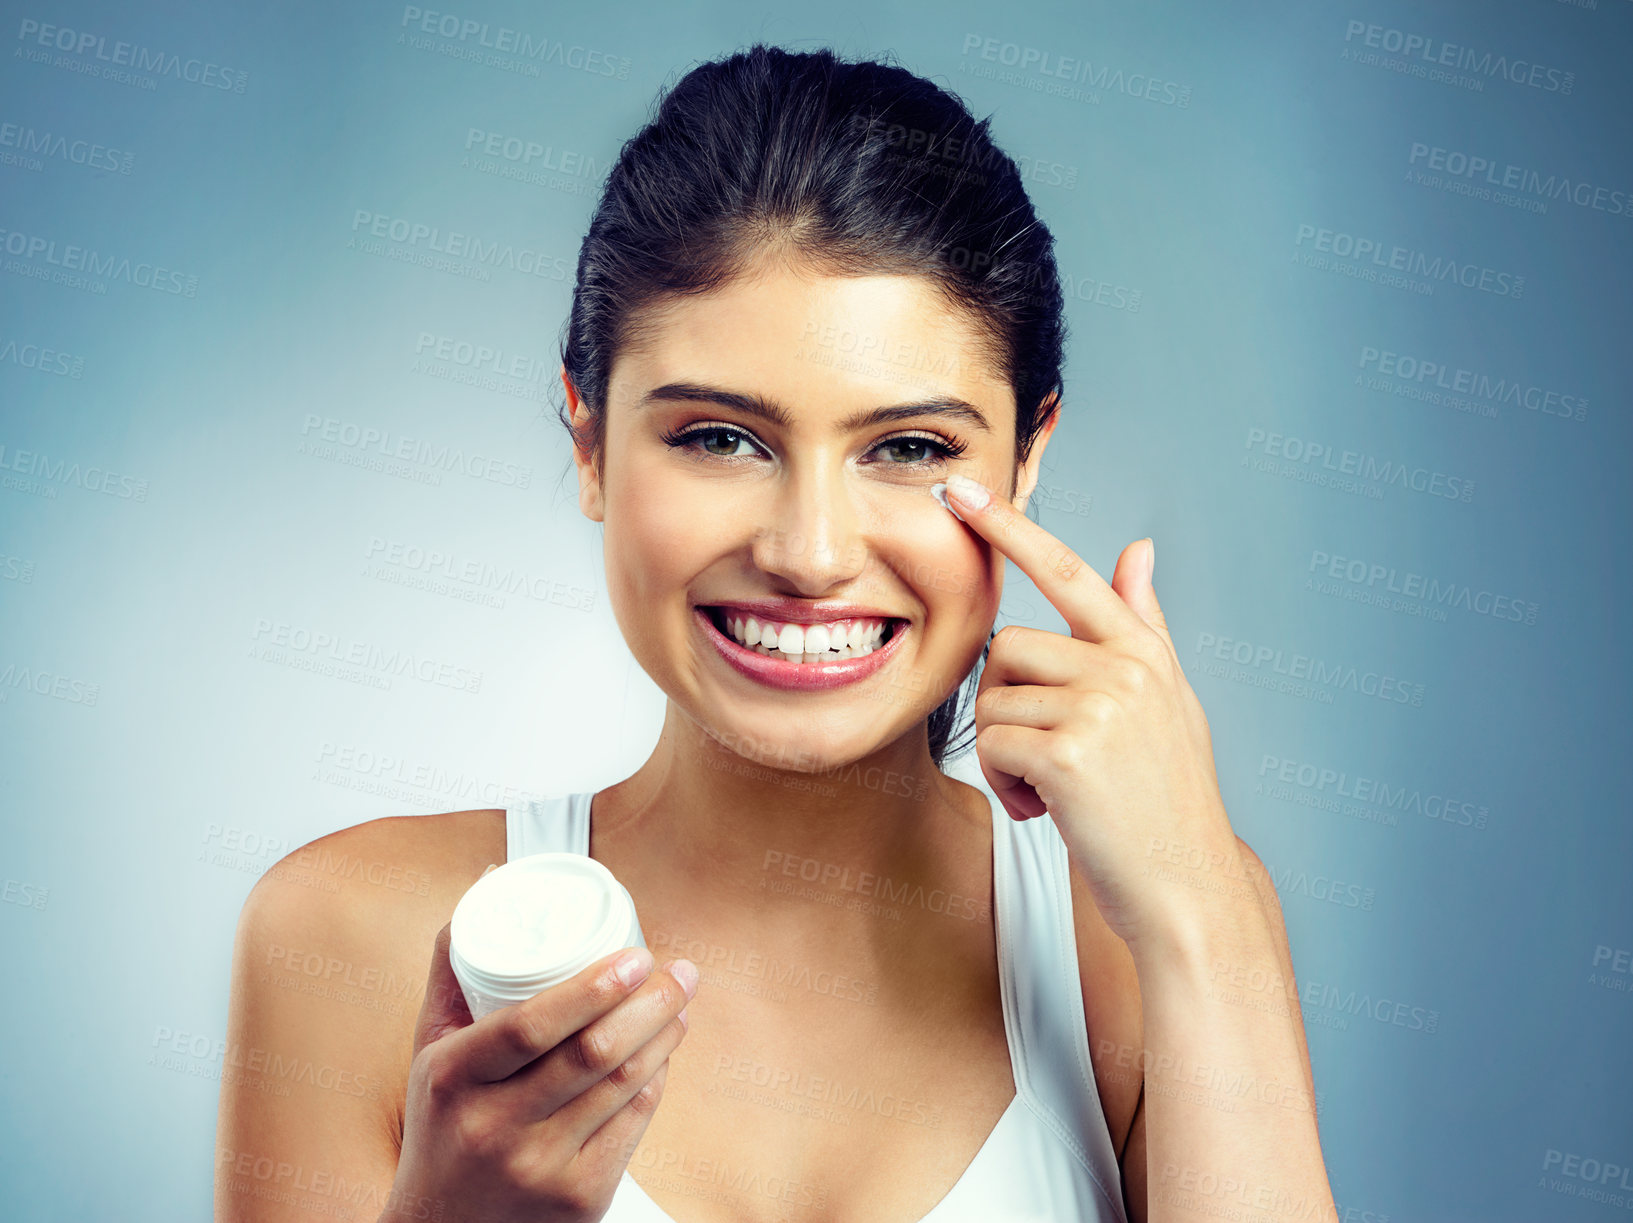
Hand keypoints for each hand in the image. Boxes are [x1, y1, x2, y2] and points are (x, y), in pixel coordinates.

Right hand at [384, 923, 698, 1222]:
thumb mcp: (432, 1050)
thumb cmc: (443, 1125)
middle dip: (653, 1003)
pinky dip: (656, 1079)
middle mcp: (496, 1127)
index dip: (593, 986)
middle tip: (680, 971)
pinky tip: (665, 1051)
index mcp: (455, 1079)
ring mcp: (541, 1168)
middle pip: (594, 1053)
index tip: (637, 954)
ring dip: (665, 1035)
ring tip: (680, 1001)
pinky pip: (634, 1124)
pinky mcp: (579, 1199)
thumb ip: (456, 966)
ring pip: (623, 1085)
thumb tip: (492, 880)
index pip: (531, 1025)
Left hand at [935, 473, 1238, 948]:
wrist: (1186, 889)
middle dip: (1005, 706)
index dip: (1009, 527)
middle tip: (1046, 759)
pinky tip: (1048, 811)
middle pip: (1006, 649)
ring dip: (1005, 754)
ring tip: (1055, 790)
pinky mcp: (1070, 752)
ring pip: (992, 701)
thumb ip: (1143, 625)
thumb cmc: (1166, 801)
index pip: (1066, 570)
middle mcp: (1125, 667)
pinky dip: (1006, 787)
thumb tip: (1139, 548)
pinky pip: (993, 746)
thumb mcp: (1167, 704)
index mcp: (1141, 651)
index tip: (961, 489)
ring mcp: (1101, 707)